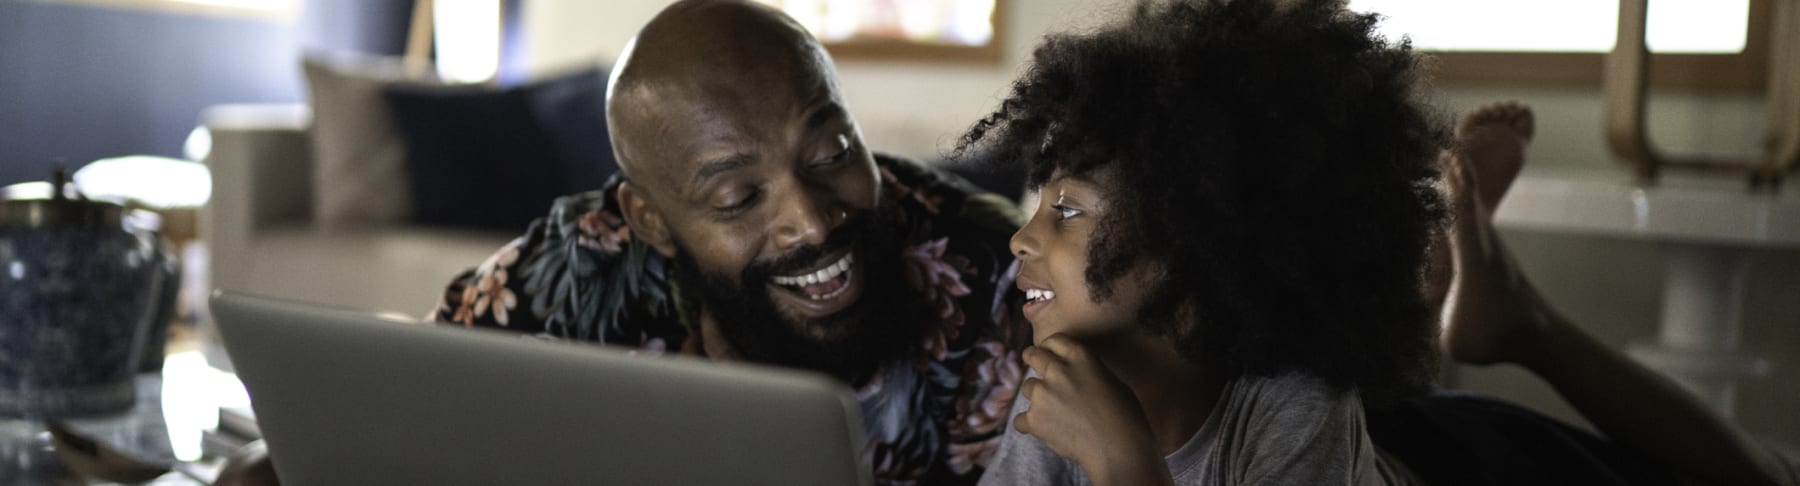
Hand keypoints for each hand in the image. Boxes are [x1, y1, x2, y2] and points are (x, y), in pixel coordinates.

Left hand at [1015, 334, 1169, 484]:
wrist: (1119, 449)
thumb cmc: (1125, 417)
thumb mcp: (1111, 380)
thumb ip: (1087, 370)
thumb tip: (1074, 372)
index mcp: (1080, 355)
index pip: (1054, 340)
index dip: (1050, 349)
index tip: (1049, 355)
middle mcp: (1057, 369)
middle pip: (1032, 355)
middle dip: (1033, 361)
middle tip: (1038, 372)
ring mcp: (1042, 393)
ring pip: (1027, 387)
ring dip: (1037, 398)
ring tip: (1056, 414)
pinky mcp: (1033, 418)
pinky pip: (1020, 419)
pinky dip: (1030, 426)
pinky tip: (1046, 431)